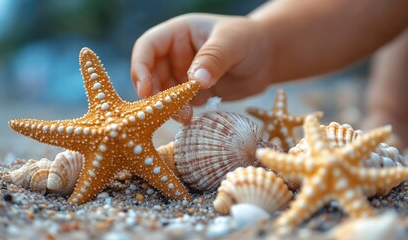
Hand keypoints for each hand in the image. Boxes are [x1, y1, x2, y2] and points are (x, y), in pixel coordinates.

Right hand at [131, 13, 272, 122]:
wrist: (267, 58)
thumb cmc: (250, 40)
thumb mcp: (232, 43)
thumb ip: (213, 58)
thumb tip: (195, 81)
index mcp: (178, 34)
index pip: (148, 47)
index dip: (140, 67)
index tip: (145, 89)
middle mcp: (176, 54)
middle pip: (151, 74)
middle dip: (154, 93)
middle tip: (162, 110)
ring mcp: (183, 75)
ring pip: (164, 93)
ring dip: (168, 106)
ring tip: (184, 117)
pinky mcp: (193, 93)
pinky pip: (180, 104)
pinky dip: (181, 112)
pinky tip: (190, 119)